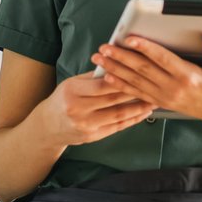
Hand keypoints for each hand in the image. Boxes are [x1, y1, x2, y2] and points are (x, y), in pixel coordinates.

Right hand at [35, 70, 154, 146]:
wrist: (48, 126)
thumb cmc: (62, 100)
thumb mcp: (72, 83)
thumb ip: (93, 77)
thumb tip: (116, 65)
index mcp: (72, 91)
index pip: (102, 84)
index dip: (121, 78)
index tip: (138, 72)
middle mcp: (78, 109)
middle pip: (112, 99)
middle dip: (135, 91)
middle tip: (152, 84)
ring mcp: (86, 125)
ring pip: (118, 114)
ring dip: (139, 107)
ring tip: (153, 99)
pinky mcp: (92, 136)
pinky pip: (117, 127)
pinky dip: (133, 120)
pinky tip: (143, 113)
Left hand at [92, 34, 201, 136]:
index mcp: (189, 76)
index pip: (162, 59)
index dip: (144, 47)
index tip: (128, 38)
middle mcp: (174, 88)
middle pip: (142, 70)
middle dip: (120, 58)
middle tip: (103, 48)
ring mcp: (166, 97)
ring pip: (135, 82)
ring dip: (115, 70)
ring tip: (99, 61)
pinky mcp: (163, 103)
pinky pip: (137, 94)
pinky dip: (121, 86)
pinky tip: (108, 78)